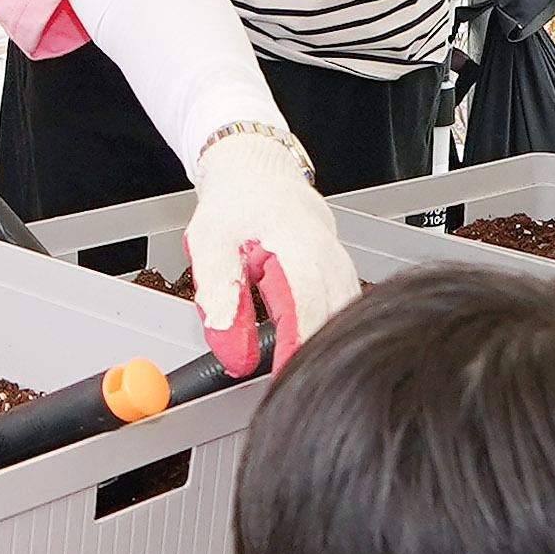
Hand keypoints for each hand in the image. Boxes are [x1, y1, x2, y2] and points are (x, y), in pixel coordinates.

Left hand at [180, 126, 357, 374]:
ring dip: (321, 345)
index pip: (306, 308)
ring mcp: (342, 267)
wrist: (258, 172)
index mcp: (299, 246)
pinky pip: (344, 312)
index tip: (281, 378)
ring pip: (344, 318)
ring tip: (291, 368)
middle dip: (310, 354)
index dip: (294, 349)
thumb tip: (231, 349)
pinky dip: (326, 332)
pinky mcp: (343, 276)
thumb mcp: (210, 243)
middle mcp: (331, 258)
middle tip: (282, 381)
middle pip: (333, 319)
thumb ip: (219, 295)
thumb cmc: (235, 203)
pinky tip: (305, 348)